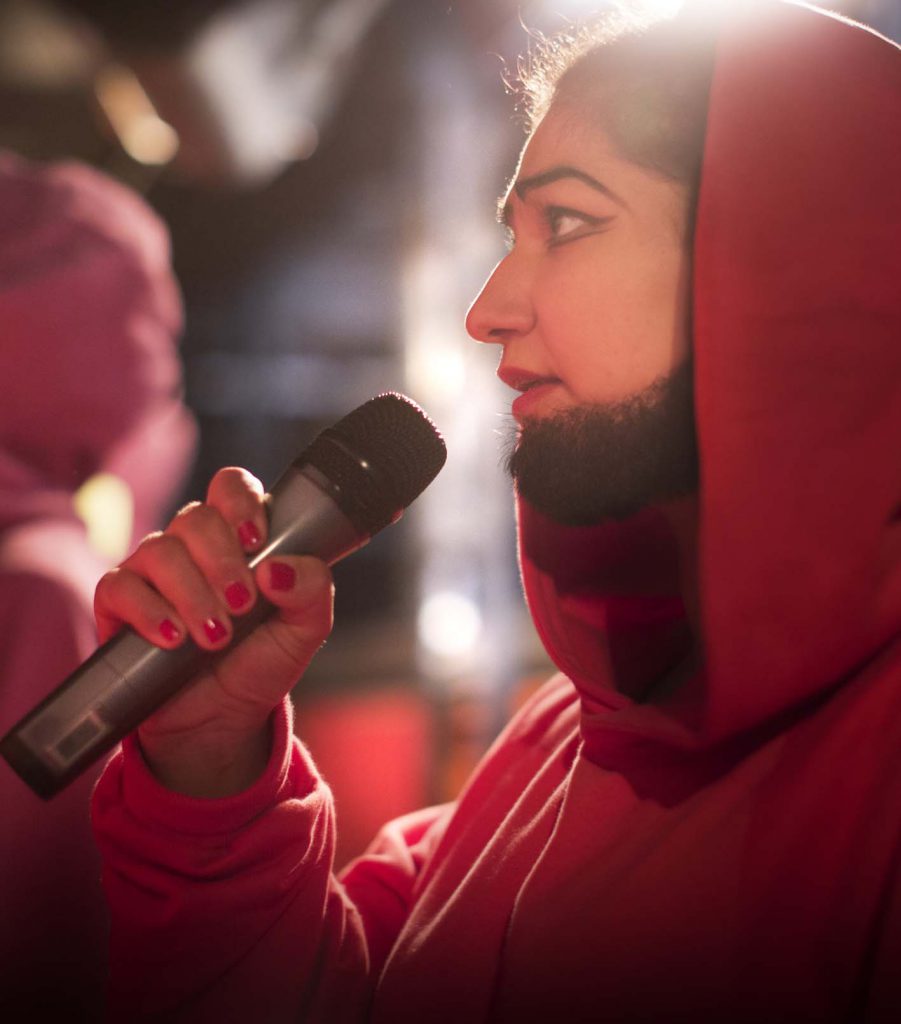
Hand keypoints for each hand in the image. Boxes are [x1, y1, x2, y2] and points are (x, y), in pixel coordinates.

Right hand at [94, 467, 334, 796]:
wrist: (224, 718)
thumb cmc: (262, 661)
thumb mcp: (305, 629)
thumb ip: (311, 590)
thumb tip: (276, 569)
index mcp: (239, 538)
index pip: (230, 487)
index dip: (240, 503)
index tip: (256, 540)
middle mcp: (193, 546)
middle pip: (195, 517)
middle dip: (223, 561)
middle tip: (242, 605)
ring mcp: (154, 572)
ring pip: (160, 550)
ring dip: (192, 594)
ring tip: (216, 636)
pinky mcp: (120, 604)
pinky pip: (120, 586)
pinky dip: (149, 612)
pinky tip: (173, 639)